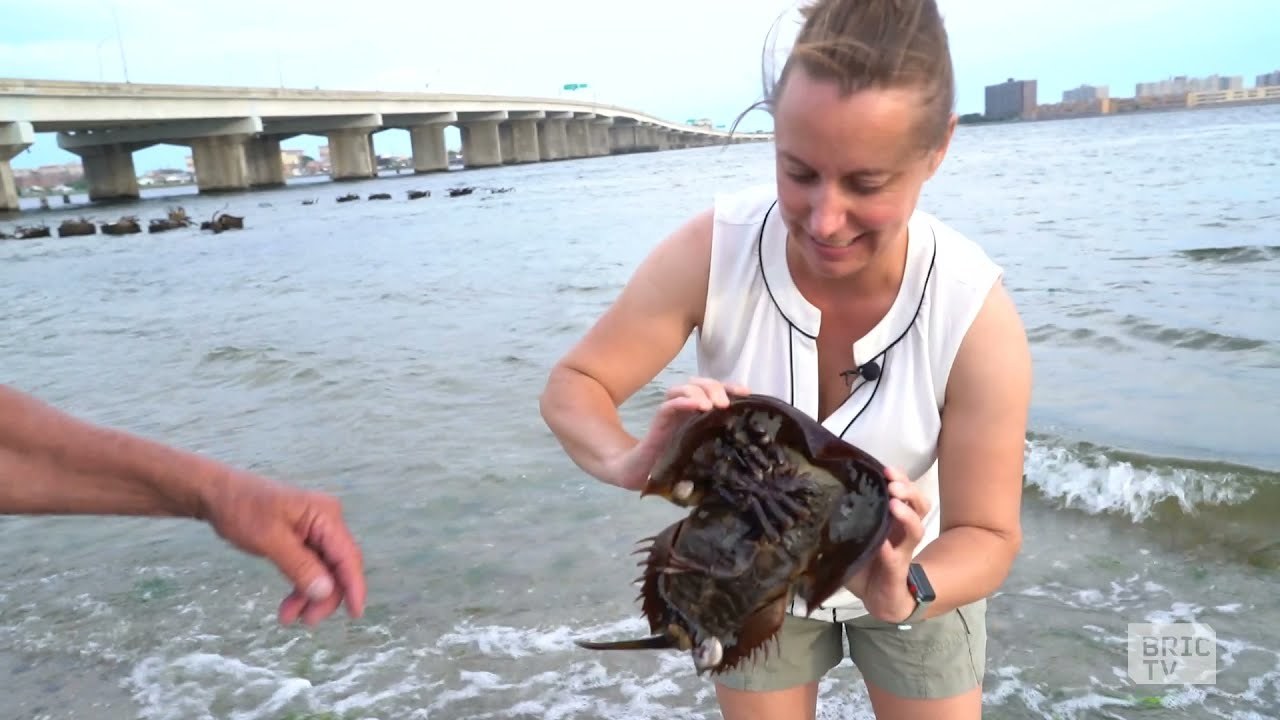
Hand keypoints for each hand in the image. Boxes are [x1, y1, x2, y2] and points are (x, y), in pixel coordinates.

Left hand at [202, 471, 366, 625]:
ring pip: (324, 570)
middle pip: (338, 566)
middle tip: (306, 621)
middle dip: (325, 596)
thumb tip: (327, 592)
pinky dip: (301, 585)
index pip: (347, 556)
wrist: (217, 493)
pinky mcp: (302, 537)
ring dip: (309, 595)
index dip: (354, 586)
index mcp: (325, 516)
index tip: (355, 614)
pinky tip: (289, 604)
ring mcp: (315, 529)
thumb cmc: (242, 509)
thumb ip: (300, 566)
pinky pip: (310, 566)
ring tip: (287, 617)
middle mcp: (326, 521)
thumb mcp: (270, 539)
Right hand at [605, 377, 750, 490]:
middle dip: (715, 388)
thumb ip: (720, 441)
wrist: (645, 472)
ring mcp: (671, 412)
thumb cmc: (677, 461)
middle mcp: (685, 407)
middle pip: (700, 383)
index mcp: (699, 411)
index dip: (730, 387)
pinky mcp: (659, 421)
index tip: (746, 393)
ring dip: (699, 393)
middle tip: (724, 405)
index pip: (715, 390)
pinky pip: (668, 405)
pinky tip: (695, 405)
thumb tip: (751, 443)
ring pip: (683, 389)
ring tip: (710, 406)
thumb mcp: (705, 449)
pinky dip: (682, 401)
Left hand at [843, 467, 930, 622]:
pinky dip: (889, 552)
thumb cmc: (864, 564)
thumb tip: (813, 499)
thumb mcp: (850, 537)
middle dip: (908, 490)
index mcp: (892, 520)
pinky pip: (896, 560)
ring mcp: (903, 551)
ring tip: (894, 504)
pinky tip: (882, 545)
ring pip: (917, 529)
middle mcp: (901, 532)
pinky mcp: (897, 572)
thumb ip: (840, 521)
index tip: (886, 468)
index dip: (900, 478)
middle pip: (919, 504)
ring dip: (907, 515)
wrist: (877, 598)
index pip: (904, 492)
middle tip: (892, 483)